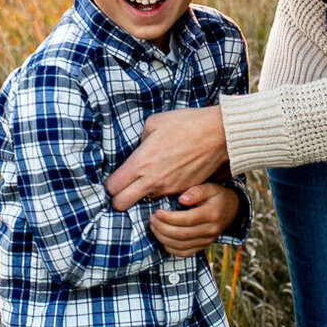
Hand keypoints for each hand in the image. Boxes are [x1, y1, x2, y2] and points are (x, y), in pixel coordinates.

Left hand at [105, 105, 228, 210]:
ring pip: (143, 201)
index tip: (113, 180)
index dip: (108, 185)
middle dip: (117, 199)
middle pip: (121, 204)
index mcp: (141, 162)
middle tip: (122, 188)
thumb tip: (138, 150)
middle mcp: (152, 180)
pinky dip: (162, 189)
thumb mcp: (154, 123)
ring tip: (149, 177)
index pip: (112, 187)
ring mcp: (168, 188)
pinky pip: (164, 196)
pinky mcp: (182, 191)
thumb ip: (139, 140)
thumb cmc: (186, 124)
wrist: (217, 134)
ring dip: (142, 194)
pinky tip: (168, 175)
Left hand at [149, 182, 241, 256]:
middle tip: (151, 220)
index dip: (169, 218)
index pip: (186, 220)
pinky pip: (185, 253)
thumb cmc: (217, 196)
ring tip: (154, 228)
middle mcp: (210, 230)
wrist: (232, 210)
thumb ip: (196, 191)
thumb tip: (182, 199)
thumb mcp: (210, 187)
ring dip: (163, 238)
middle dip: (162, 228)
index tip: (156, 213)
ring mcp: (207, 240)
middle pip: (181, 235)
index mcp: (211, 214)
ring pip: (181, 246)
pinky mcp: (203, 246)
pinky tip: (163, 239)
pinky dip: (171, 248)